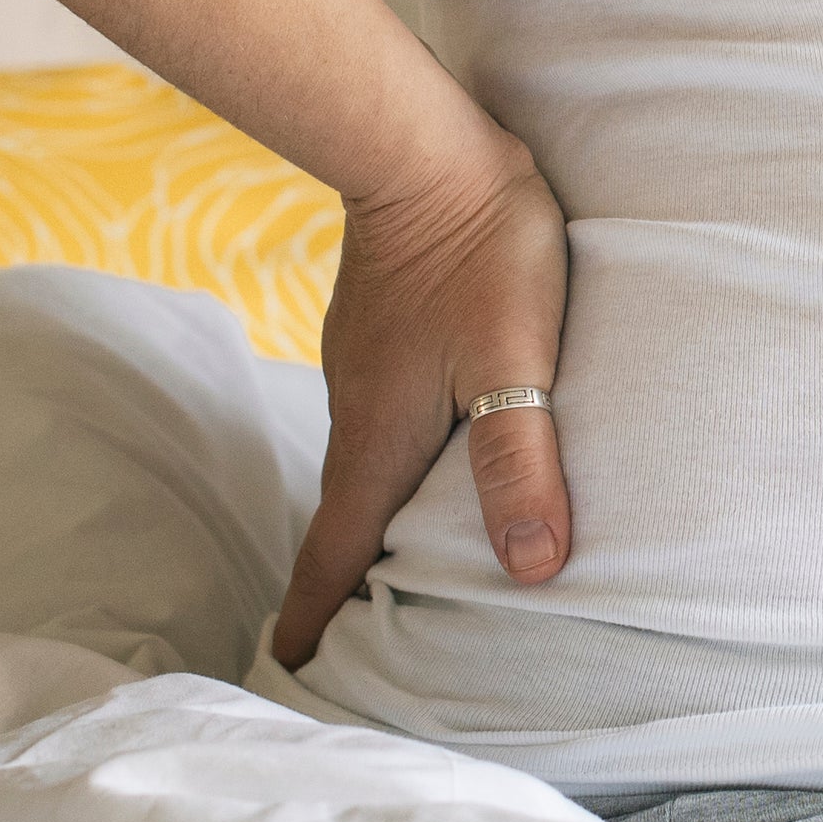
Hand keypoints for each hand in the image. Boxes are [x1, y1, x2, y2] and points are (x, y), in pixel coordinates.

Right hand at [269, 148, 573, 669]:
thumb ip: (519, 463)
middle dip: (342, 589)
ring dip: (372, 526)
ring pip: (366, 472)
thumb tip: (531, 567)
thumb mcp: (513, 362)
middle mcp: (358, 416)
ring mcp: (363, 372)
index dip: (314, 620)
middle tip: (351, 650)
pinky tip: (431, 468)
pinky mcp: (381, 336)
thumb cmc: (481, 254)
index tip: (291, 676)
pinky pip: (383, 423)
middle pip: (344, 523)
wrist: (426, 145)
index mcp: (377, 442)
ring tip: (398, 573)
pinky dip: (395, 467)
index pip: (332, 555)